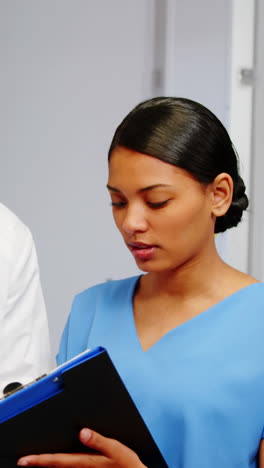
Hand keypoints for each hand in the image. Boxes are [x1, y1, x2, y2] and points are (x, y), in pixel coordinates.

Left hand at [17, 428, 146, 466]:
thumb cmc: (128, 466)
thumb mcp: (116, 449)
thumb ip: (99, 440)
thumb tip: (83, 431)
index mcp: (86, 461)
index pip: (58, 460)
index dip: (40, 460)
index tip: (25, 460)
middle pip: (56, 466)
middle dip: (40, 462)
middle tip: (24, 461)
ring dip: (49, 465)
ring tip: (38, 461)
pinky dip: (61, 467)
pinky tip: (59, 464)